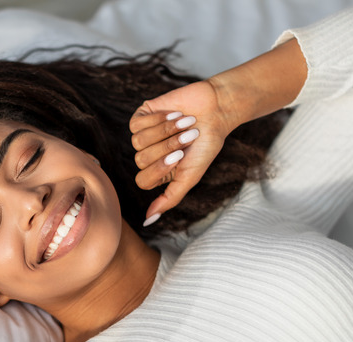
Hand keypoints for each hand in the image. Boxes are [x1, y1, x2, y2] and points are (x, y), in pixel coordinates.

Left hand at [129, 79, 236, 223]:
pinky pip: (136, 124)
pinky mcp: (142, 116)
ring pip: (137, 142)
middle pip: (140, 160)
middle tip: (188, 137)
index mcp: (158, 173)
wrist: (216, 110)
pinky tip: (174, 114)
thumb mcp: (190, 176)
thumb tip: (148, 220)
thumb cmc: (205, 145)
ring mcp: (143, 136)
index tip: (182, 157)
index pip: (142, 181)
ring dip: (165, 131)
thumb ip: (170, 198)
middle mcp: (148, 156)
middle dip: (167, 147)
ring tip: (185, 123)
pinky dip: (158, 119)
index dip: (161, 167)